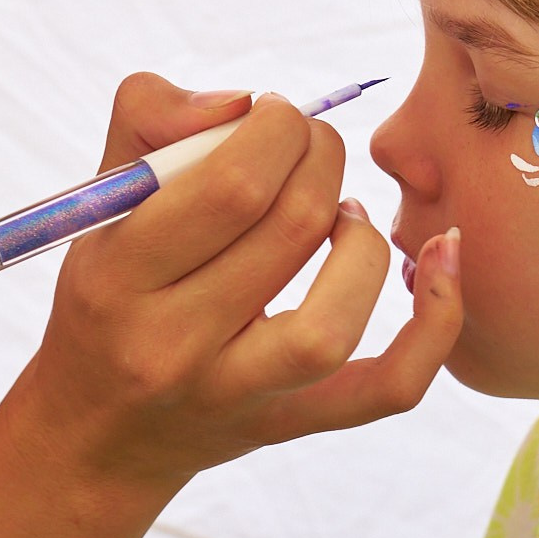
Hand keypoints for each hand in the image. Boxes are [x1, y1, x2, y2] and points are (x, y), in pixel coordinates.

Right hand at [11, 72, 463, 497]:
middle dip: (319, 159)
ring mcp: (237, 396)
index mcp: (120, 277)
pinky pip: (388, 389)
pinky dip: (434, 326)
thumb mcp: (98, 204)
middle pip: (290, 230)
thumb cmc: (105, 293)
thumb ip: (149, 119)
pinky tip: (443, 258)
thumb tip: (244, 103)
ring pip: (336, 319)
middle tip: (307, 146)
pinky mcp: (290, 424)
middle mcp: (173, 346)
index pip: (231, 185)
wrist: (95, 434)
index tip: (272, 115)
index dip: (276, 128)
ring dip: (360, 238)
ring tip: (341, 210)